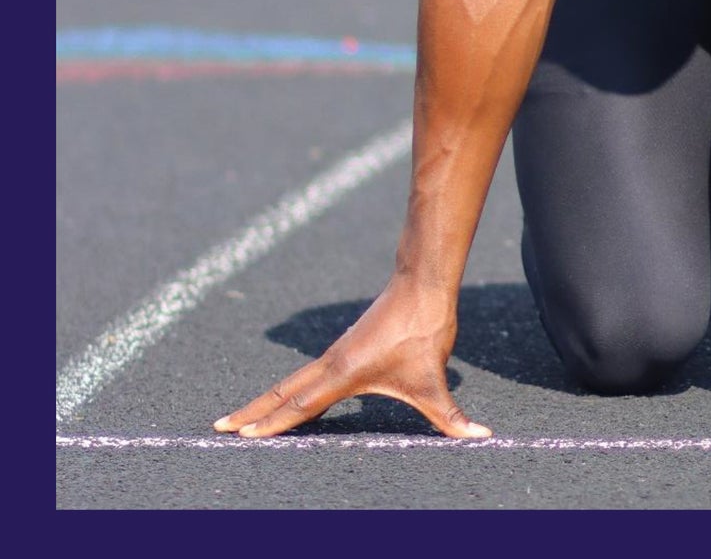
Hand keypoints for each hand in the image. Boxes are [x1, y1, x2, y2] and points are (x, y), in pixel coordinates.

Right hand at [214, 279, 491, 439]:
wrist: (424, 283)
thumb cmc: (424, 329)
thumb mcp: (436, 380)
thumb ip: (453, 417)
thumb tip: (481, 437)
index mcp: (344, 374)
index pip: (301, 405)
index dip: (271, 423)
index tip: (241, 436)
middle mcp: (332, 363)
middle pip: (284, 391)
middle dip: (252, 411)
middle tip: (219, 427)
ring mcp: (337, 352)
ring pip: (294, 380)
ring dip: (266, 398)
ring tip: (241, 417)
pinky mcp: (346, 347)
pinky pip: (309, 373)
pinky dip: (290, 387)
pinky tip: (288, 396)